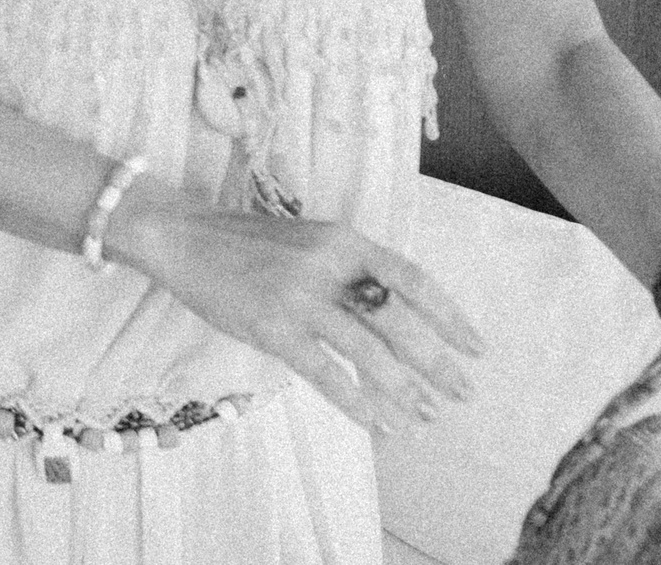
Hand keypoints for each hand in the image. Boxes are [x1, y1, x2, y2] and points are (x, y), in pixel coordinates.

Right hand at [121, 192, 485, 433]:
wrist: (184, 236)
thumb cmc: (248, 243)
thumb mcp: (310, 241)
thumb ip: (351, 270)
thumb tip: (398, 320)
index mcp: (343, 240)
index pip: (412, 279)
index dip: (450, 316)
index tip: (477, 348)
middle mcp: (328, 265)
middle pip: (398, 321)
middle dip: (436, 363)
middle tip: (462, 394)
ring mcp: (299, 296)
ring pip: (367, 351)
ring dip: (402, 390)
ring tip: (425, 417)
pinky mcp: (272, 326)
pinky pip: (324, 373)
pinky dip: (356, 403)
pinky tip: (378, 424)